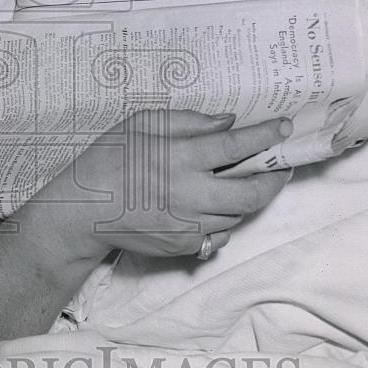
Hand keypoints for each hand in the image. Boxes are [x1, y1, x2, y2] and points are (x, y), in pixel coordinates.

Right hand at [32, 110, 292, 260]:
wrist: (83, 210)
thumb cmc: (110, 157)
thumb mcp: (141, 123)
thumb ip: (188, 120)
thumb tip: (227, 122)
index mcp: (181, 157)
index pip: (237, 146)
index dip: (266, 135)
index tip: (284, 127)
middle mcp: (191, 194)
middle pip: (252, 192)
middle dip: (275, 178)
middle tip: (282, 166)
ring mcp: (189, 225)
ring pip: (238, 214)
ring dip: (250, 198)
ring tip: (250, 181)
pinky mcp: (184, 246)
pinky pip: (219, 234)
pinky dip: (224, 219)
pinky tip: (215, 205)